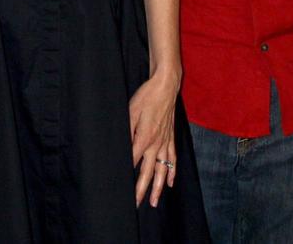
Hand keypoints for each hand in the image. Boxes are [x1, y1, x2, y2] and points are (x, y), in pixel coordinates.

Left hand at [128, 68, 179, 207]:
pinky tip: (171, 183)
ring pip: (163, 170)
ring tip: (154, 202)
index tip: (119, 188)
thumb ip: (126, 131)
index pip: (133, 162)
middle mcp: (156, 144)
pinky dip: (172, 172)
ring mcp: (165, 142)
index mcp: (144, 138)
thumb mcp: (130, 111)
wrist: (165, 86)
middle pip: (148, 172)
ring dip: (159, 188)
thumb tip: (120, 146)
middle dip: (141, 190)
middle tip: (136, 205)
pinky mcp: (171, 138)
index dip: (126, 175)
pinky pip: (173, 159)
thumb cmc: (146, 97)